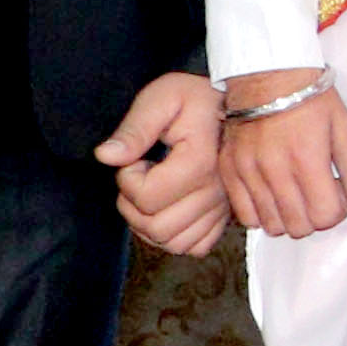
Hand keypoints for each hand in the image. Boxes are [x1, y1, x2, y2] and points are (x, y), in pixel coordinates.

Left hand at [98, 72, 229, 255]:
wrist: (240, 105)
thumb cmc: (196, 99)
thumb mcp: (161, 99)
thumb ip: (134, 129)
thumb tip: (105, 156)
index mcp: (200, 163)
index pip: (147, 198)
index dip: (127, 179)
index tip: (136, 158)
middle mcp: (216, 192)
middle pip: (157, 227)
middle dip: (133, 206)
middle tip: (140, 176)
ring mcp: (223, 208)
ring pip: (174, 243)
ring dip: (150, 224)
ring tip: (151, 193)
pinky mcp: (226, 217)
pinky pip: (196, 246)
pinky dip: (176, 236)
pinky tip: (168, 210)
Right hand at [222, 71, 346, 238]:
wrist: (268, 74)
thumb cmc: (312, 99)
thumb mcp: (346, 131)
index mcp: (307, 159)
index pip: (325, 217)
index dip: (337, 211)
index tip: (336, 193)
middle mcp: (274, 170)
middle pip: (299, 227)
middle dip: (315, 216)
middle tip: (317, 193)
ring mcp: (248, 171)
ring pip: (272, 225)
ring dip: (289, 217)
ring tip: (296, 194)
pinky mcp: (229, 170)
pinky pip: (245, 215)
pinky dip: (262, 213)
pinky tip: (273, 194)